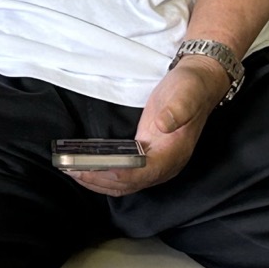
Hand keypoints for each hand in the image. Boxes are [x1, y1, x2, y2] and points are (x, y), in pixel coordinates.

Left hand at [66, 58, 227, 196]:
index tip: (95, 168)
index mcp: (174, 154)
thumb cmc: (190, 88)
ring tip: (71, 169)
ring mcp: (155, 163)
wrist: (198, 83)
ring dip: (98, 180)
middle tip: (71, 168)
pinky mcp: (146, 156)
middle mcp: (165, 165)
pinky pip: (123, 173)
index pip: (144, 174)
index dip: (120, 174)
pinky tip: (86, 166)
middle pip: (129, 184)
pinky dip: (103, 173)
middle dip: (99, 179)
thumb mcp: (185, 93)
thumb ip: (177, 110)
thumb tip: (164, 124)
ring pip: (124, 183)